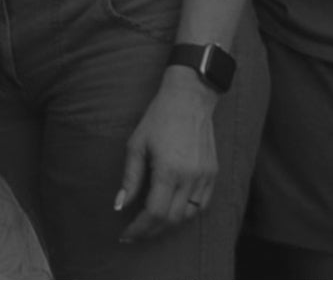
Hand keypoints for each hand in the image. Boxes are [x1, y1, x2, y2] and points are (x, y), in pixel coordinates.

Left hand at [114, 70, 217, 243]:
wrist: (190, 99)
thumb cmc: (158, 118)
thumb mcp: (136, 145)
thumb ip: (129, 179)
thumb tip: (119, 206)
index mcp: (169, 170)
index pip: (154, 213)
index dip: (139, 228)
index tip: (126, 235)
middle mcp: (190, 177)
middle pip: (171, 219)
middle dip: (151, 230)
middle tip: (135, 233)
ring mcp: (205, 177)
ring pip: (188, 215)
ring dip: (168, 224)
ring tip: (151, 224)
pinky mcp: (213, 173)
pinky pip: (202, 205)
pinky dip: (186, 213)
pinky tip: (172, 212)